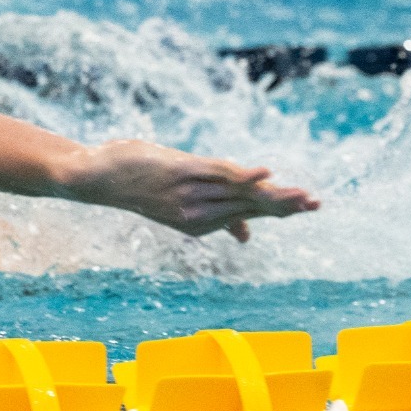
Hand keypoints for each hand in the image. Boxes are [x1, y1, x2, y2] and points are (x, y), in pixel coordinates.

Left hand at [59, 140, 319, 240]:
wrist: (94, 178)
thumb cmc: (136, 185)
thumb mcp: (175, 204)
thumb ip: (214, 218)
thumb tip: (247, 237)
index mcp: (200, 220)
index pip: (249, 213)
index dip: (279, 208)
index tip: (310, 205)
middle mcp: (197, 210)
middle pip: (249, 206)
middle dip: (283, 205)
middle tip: (317, 203)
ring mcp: (188, 192)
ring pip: (237, 193)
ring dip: (272, 194)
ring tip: (302, 195)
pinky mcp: (177, 173)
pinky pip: (214, 174)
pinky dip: (241, 174)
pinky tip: (265, 173)